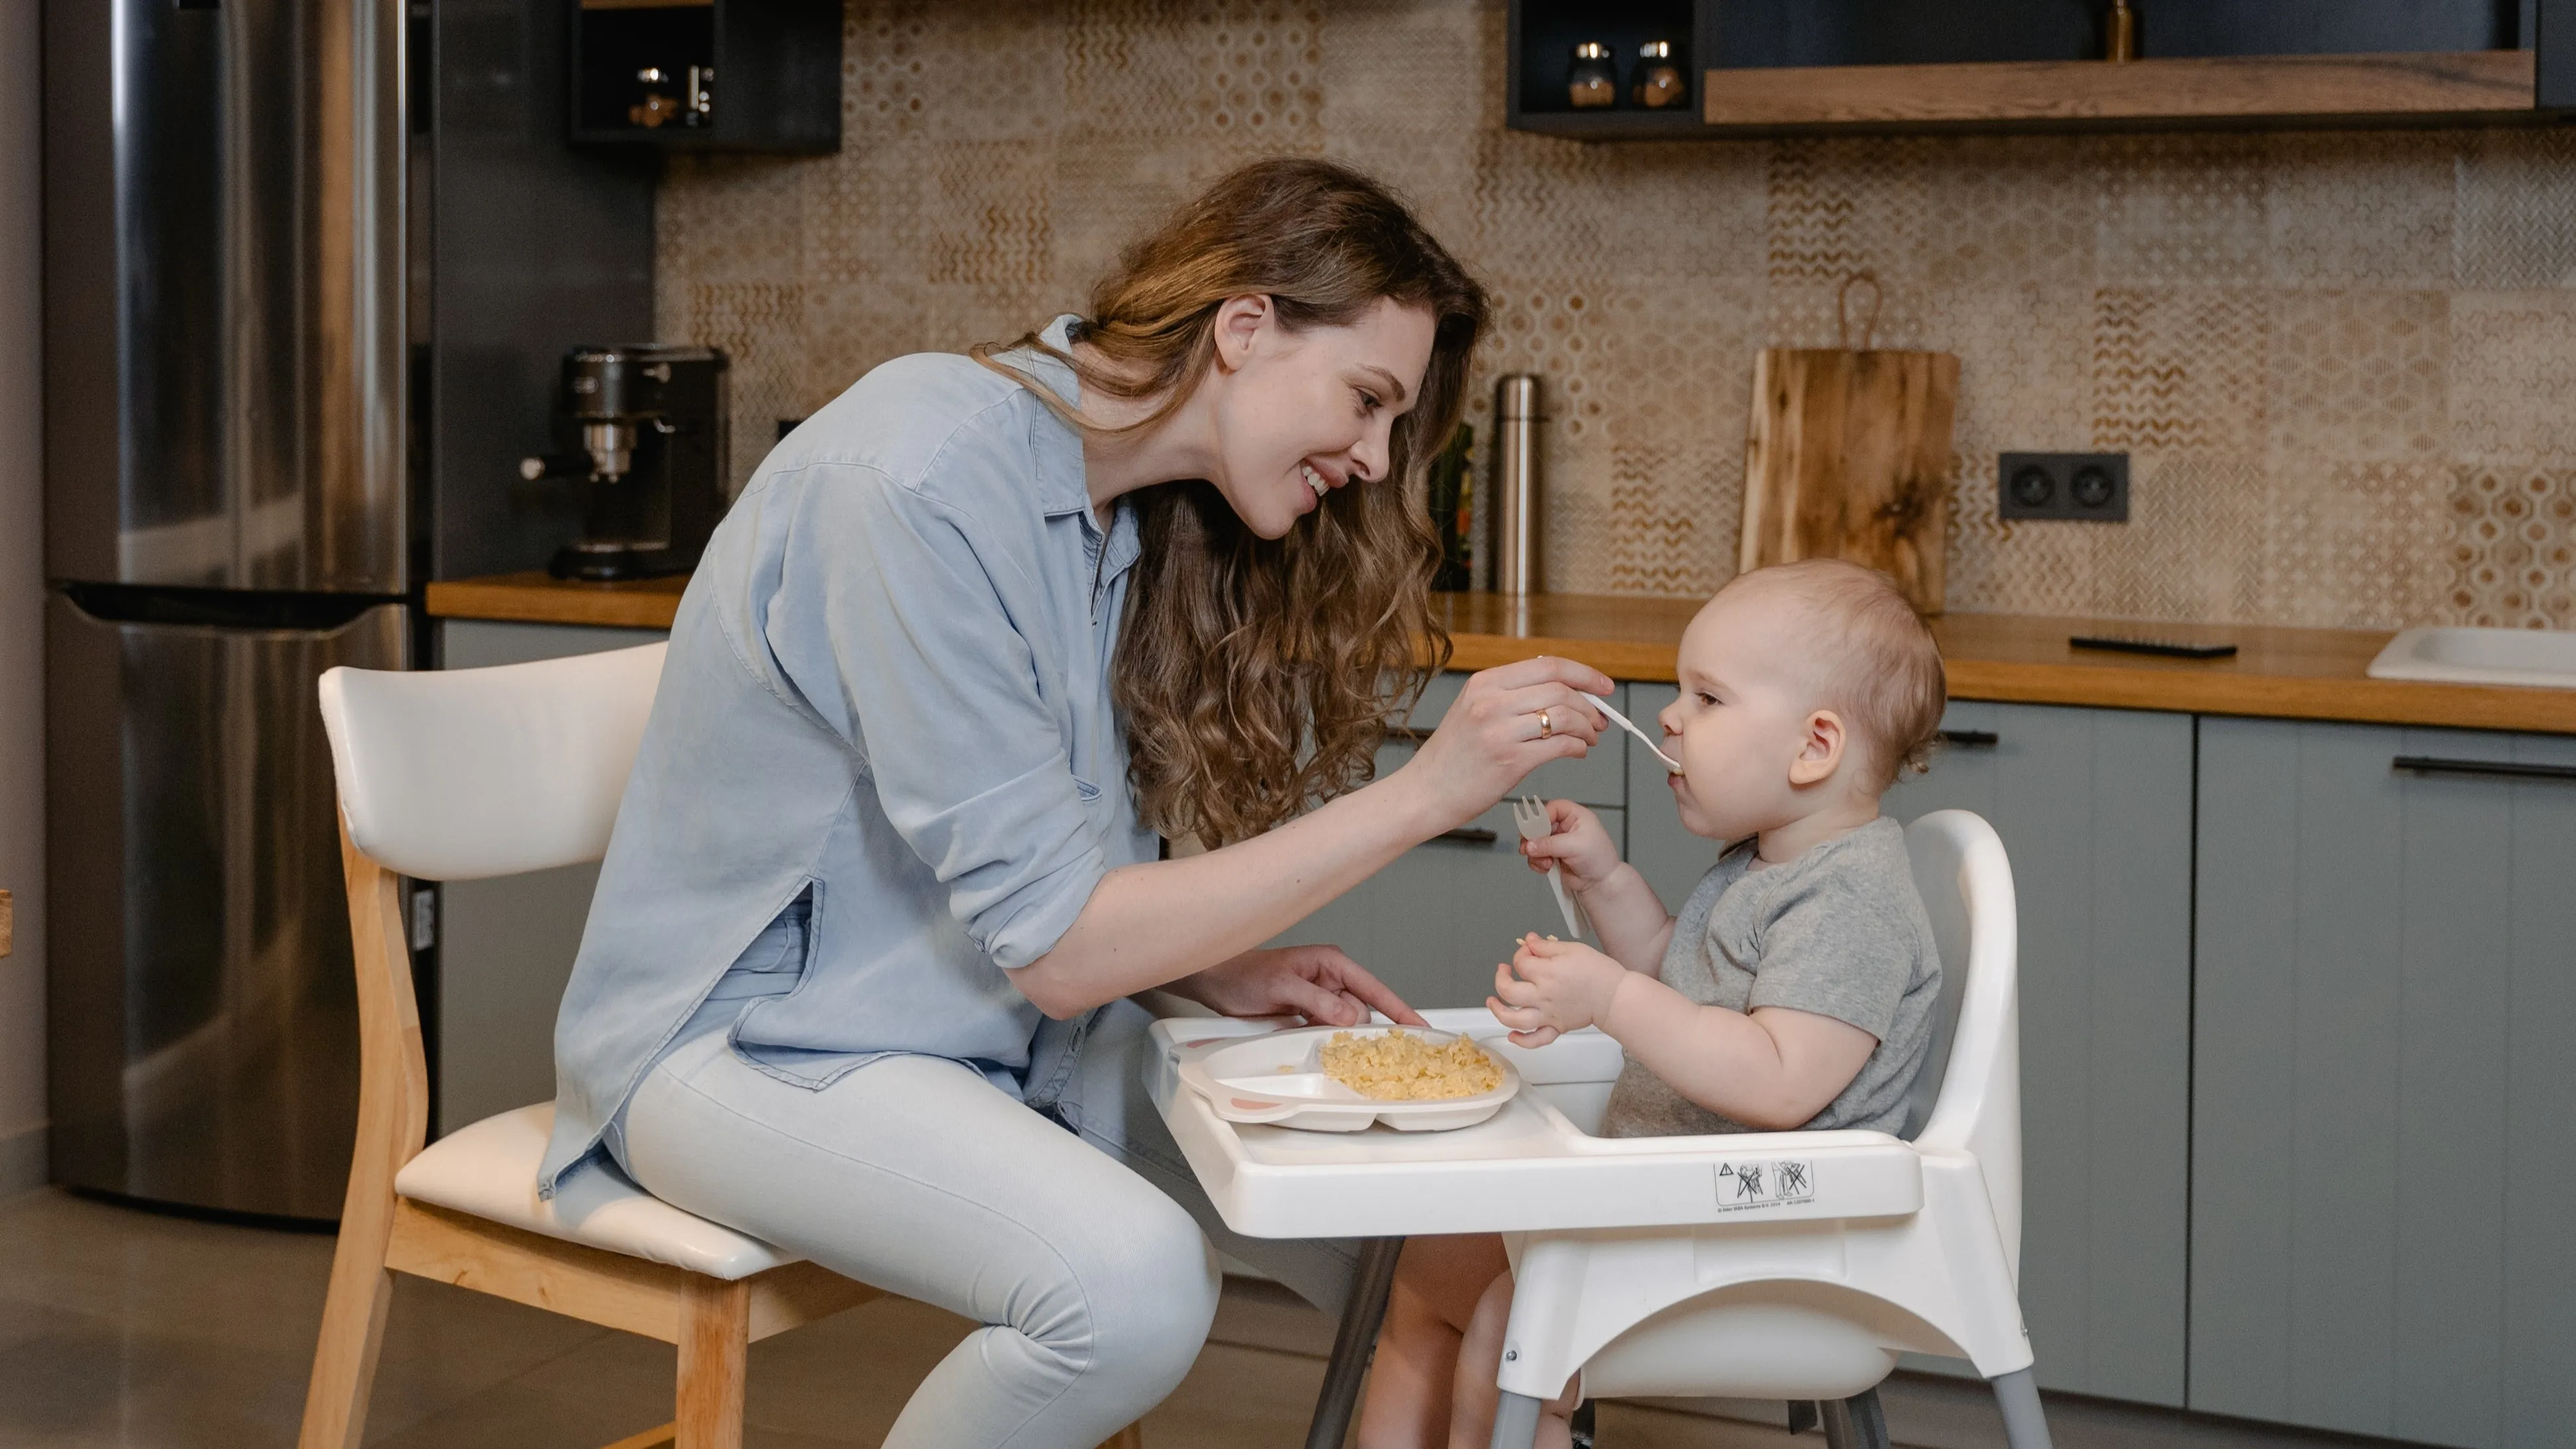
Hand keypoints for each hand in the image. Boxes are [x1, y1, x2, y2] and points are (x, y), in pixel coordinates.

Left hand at [1175, 945, 1429, 1027]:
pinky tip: (1313, 1045)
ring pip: (1344, 1026)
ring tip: (1317, 1040)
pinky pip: (1327, 1032)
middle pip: (1362, 1013)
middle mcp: (1331, 980)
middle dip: (1356, 1031)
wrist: (1215, 981)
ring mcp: (1320, 999)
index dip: (1400, 1010)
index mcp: (1332, 963)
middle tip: (1335, 1041)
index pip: (1375, 989)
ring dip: (1337, 1038)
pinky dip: (1324, 1041)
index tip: (1422, 1030)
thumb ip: (1318, 1001)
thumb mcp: (1283, 986)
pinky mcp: (1307, 1015)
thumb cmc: (1245, 974)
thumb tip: (1352, 1017)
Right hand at [1398, 656, 1615, 833]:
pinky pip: (1560, 746)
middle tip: (1600, 720)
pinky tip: (1577, 751)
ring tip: (1590, 738)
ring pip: (1565, 717)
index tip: (1603, 686)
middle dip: (1590, 705)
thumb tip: (1561, 690)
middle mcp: (1491, 701)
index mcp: (1485, 683)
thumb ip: (1510, 695)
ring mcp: (1500, 731)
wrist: (1425, 792)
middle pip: (1561, 690)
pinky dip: (1577, 747)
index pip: (1548, 665)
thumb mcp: (1473, 709)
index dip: (1584, 674)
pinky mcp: (1510, 761)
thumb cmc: (1453, 756)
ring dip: (1587, 727)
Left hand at [1487, 933, 1626, 1046]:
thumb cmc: (1598, 971)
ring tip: (1492, 1002)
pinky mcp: (1556, 1027)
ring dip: (1498, 1011)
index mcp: (1546, 973)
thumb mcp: (1571, 949)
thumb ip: (1546, 946)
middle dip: (1500, 979)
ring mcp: (1547, 1014)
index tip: (1529, 950)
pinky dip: (1521, 1040)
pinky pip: (1536, 1039)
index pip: (1521, 962)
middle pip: (1508, 991)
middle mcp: (1542, 996)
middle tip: (1504, 971)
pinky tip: (1512, 1035)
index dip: (1521, 953)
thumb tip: (1529, 941)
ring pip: (1514, 1019)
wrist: (1615, 995)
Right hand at [1518, 799, 1620, 891]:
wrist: (1601, 883)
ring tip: (1545, 862)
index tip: (1535, 829)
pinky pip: (1536, 855)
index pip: (1554, 808)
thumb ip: (1550, 844)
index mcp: (1576, 816)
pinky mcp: (1553, 856)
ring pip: (1536, 841)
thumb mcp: (1575, 846)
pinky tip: (1546, 868)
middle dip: (1533, 837)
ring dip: (1536, 852)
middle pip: (1540, 824)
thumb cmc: (1599, 859)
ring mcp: (1558, 842)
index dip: (1542, 816)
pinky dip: (1537, 862)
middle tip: (1528, 847)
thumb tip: (1530, 845)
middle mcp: (1566, 827)